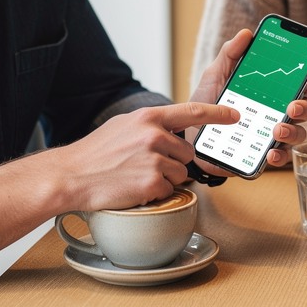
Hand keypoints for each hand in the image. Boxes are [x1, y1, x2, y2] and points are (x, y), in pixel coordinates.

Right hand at [51, 101, 239, 209]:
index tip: (235, 115)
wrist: (71, 176)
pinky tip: (134, 188)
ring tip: (136, 175)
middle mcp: (154, 135)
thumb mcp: (124, 125)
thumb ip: (150, 124)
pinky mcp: (151, 183)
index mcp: (148, 117)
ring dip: (164, 179)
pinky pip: (168, 191)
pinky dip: (155, 194)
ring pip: (180, 174)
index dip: (217, 113)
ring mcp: (154, 159)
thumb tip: (170, 128)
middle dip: (173, 162)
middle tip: (145, 165)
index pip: (192, 112)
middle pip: (186, 153)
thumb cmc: (95, 152)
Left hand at [189, 28, 306, 171]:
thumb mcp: (216, 74)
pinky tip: (270, 152)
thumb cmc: (206, 102)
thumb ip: (230, 53)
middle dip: (305, 107)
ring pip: (299, 133)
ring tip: (277, 130)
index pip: (302, 83)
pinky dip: (279, 155)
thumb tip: (246, 33)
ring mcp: (273, 135)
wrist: (188, 135)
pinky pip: (280, 157)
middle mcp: (278, 112)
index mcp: (273, 90)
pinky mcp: (262, 156)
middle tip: (292, 106)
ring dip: (293, 131)